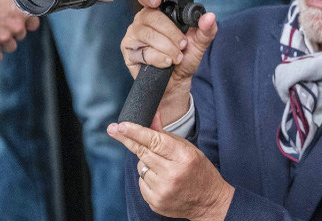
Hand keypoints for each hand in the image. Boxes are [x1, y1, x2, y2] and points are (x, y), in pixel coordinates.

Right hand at [0, 0, 39, 61]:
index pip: (33, 24)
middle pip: (20, 35)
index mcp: (24, 12)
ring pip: (10, 46)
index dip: (25, 24)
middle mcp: (17, 26)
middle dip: (11, 31)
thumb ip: (13, 0)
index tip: (19, 22)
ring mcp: (5, 36)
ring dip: (3, 42)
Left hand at [107, 119, 233, 219]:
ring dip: (145, 162)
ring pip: (141, 167)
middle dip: (127, 139)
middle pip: (143, 153)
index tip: (120, 125)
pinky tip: (160, 180)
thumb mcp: (188, 150)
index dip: (136, 132)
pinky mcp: (155, 202)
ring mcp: (163, 190)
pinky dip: (147, 178)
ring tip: (162, 166)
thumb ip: (167, 135)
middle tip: (112, 129)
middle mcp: (172, 174)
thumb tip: (152, 118)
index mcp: (184, 158)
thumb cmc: (200, 171)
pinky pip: (141, 183)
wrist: (209, 201)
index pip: (155, 141)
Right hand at [120, 0, 217, 123]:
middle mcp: (143, 21)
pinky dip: (160, 58)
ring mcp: (133, 36)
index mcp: (158, 12)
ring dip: (167, 47)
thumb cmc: (185, 57)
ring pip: (148, 35)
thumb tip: (209, 17)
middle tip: (182, 45)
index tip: (157, 1)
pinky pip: (145, 52)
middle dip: (171, 33)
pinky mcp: (129, 52)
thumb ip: (206, 29)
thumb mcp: (200, 42)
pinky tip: (166, 62)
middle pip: (152, 16)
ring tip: (177, 56)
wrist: (177, 81)